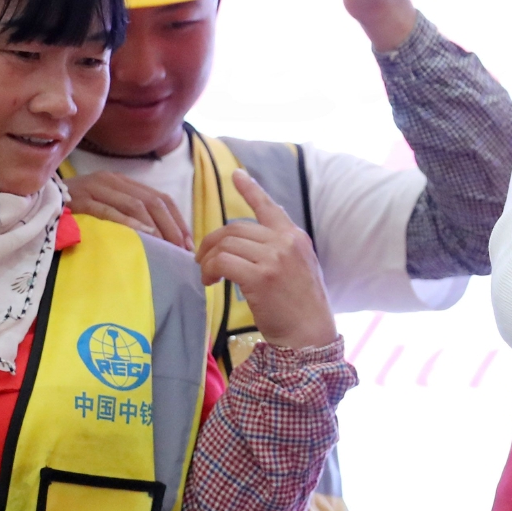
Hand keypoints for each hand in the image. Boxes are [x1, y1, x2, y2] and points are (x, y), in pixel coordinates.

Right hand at [65, 170, 191, 249]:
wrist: (32, 203)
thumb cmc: (70, 212)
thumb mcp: (104, 208)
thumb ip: (128, 214)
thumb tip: (160, 238)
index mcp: (120, 182)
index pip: (160, 197)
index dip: (178, 220)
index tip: (188, 243)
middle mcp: (110, 180)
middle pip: (153, 201)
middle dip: (172, 227)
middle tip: (181, 251)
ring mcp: (94, 188)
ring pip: (136, 205)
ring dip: (157, 227)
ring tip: (168, 247)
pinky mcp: (79, 201)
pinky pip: (109, 211)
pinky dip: (129, 223)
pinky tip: (144, 235)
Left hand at [196, 170, 336, 350]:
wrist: (309, 335)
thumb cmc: (301, 308)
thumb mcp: (299, 269)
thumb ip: (279, 250)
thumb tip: (251, 242)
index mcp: (295, 238)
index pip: (269, 207)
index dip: (251, 189)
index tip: (236, 175)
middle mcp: (286, 242)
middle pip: (235, 229)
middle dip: (212, 243)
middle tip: (201, 260)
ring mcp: (275, 258)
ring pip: (226, 245)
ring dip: (208, 260)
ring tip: (207, 277)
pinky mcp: (261, 276)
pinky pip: (223, 263)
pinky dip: (209, 271)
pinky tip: (209, 283)